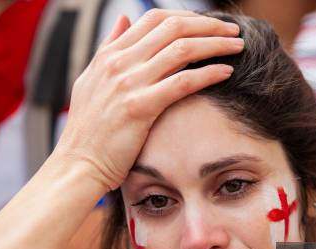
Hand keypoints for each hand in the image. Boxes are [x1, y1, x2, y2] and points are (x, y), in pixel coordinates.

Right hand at [55, 9, 243, 190]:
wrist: (77, 165)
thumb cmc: (89, 131)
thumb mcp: (91, 81)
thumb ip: (109, 48)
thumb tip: (124, 19)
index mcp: (109, 55)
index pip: (153, 19)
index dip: (187, 17)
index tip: (209, 24)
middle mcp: (118, 63)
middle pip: (172, 28)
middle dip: (208, 25)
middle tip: (232, 30)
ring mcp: (128, 84)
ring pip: (181, 50)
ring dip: (215, 44)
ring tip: (237, 46)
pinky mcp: (139, 107)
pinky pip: (182, 82)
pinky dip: (208, 73)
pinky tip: (226, 72)